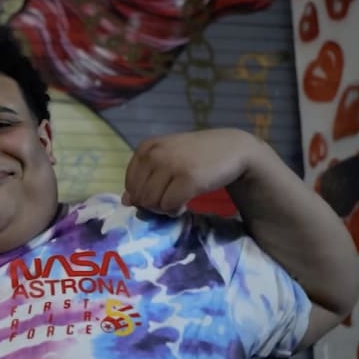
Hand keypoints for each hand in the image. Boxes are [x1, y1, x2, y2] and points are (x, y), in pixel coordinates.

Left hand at [121, 128, 254, 215]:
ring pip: (152, 203)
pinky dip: (176, 211)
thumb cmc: (196, 156)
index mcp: (146, 148)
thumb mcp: (166, 161)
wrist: (233, 149)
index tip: (160, 193)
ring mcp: (171, 165)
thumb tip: (125, 201)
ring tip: (178, 201)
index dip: (143, 196)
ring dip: (164, 209)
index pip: (129, 184)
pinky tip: (186, 203)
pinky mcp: (188, 178)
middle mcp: (155, 153)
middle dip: (153, 205)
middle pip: (139, 196)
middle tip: (171, 200)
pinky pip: (169, 206)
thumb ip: (144, 178)